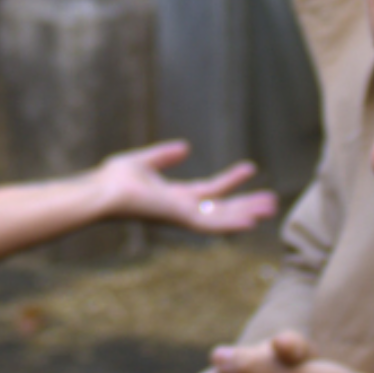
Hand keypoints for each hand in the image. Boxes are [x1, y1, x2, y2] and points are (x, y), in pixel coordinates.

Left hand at [91, 142, 276, 236]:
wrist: (102, 192)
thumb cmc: (113, 180)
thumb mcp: (143, 162)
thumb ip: (164, 156)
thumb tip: (186, 147)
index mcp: (174, 197)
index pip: (208, 191)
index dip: (230, 181)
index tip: (250, 169)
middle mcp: (181, 209)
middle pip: (221, 208)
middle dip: (245, 205)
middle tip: (272, 201)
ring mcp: (183, 216)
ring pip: (222, 218)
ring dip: (246, 213)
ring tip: (271, 208)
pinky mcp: (180, 219)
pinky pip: (211, 225)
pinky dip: (231, 223)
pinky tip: (251, 221)